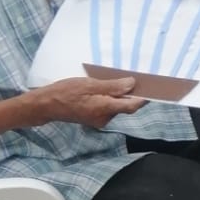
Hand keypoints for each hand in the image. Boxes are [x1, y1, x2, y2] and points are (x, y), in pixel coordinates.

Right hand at [29, 76, 145, 128]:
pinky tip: (102, 89)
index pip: (132, 106)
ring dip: (118, 96)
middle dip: (129, 94)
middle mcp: (104, 118)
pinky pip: (107, 108)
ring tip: (113, 81)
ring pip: (116, 106)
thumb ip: (112, 86)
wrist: (46, 105)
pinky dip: (109, 99)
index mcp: (104, 109)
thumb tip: (132, 84)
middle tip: (133, 78)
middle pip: (125, 106)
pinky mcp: (94, 118)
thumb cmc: (65, 92)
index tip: (153, 89)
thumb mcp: (90, 84)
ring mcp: (99, 120)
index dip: (144, 98)